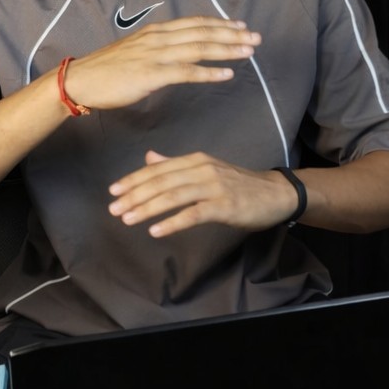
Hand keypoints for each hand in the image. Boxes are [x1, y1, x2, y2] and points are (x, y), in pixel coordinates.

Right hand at [62, 17, 260, 111]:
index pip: (194, 23)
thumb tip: (176, 53)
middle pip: (202, 32)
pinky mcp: (151, 74)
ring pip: (199, 48)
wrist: (81, 80)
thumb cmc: (107, 70)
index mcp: (156, 32)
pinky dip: (209, 72)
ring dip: (227, 49)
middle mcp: (159, 38)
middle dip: (232, 34)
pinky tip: (226, 74)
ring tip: (249, 51)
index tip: (239, 26)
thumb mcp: (136, 51)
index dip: (219, 23)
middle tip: (256, 37)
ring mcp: (156, 55)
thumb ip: (158, 49)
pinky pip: (187, 72)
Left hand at [107, 150, 298, 237]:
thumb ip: (176, 165)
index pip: (158, 169)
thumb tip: (149, 157)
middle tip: (113, 209)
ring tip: (127, 219)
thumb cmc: (239, 185)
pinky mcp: (224, 205)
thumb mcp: (206, 169)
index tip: (113, 190)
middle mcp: (202, 169)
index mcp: (195, 160)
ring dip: (147, 208)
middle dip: (134, 195)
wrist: (275, 193)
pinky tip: (156, 231)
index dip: (134, 179)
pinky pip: (193, 214)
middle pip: (161, 182)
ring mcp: (214, 187)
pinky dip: (172, 222)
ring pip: (173, 196)